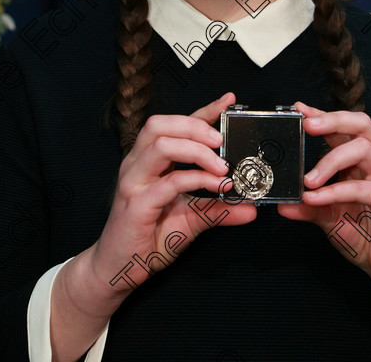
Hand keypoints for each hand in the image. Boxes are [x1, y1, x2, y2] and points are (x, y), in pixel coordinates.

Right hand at [89, 91, 256, 297]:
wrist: (120, 269)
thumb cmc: (150, 238)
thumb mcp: (192, 219)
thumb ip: (219, 209)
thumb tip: (251, 207)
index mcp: (150, 160)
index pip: (177, 125)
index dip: (204, 110)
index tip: (228, 101)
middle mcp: (138, 164)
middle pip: (161, 125)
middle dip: (195, 126)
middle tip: (222, 140)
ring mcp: (134, 182)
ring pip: (161, 145)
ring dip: (196, 150)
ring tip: (222, 166)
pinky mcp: (136, 205)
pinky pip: (167, 182)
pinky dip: (196, 180)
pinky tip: (216, 187)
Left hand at [278, 102, 370, 284]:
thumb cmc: (362, 233)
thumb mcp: (327, 217)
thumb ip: (307, 207)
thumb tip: (281, 204)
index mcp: (359, 158)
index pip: (341, 126)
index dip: (321, 115)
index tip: (298, 109)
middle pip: (360, 124)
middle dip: (332, 120)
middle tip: (307, 125)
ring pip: (363, 148)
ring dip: (331, 160)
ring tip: (308, 180)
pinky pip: (363, 188)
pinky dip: (336, 191)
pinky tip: (316, 198)